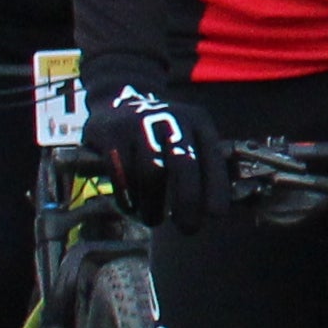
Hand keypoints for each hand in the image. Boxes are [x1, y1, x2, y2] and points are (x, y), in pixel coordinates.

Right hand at [86, 87, 204, 228]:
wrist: (118, 100)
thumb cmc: (161, 132)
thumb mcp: (188, 135)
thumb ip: (202, 162)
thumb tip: (216, 207)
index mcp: (197, 121)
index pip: (212, 157)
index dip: (216, 187)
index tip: (217, 214)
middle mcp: (171, 119)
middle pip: (183, 165)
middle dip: (188, 201)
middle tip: (189, 228)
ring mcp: (139, 124)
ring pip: (150, 173)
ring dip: (153, 204)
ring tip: (154, 220)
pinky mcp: (111, 134)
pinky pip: (122, 174)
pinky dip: (128, 197)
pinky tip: (132, 208)